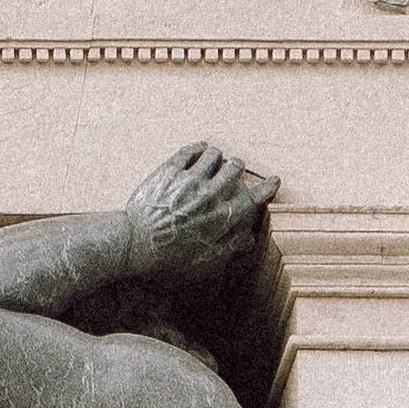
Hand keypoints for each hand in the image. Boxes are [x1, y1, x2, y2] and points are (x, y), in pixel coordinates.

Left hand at [122, 142, 278, 282]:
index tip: (274, 180)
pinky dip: (198, 148)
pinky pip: (190, 151)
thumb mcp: (202, 260)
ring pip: (214, 156)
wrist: (134, 243)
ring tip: (214, 159)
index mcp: (219, 218)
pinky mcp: (169, 171)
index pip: (251, 199)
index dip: (266, 189)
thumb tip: (249, 239)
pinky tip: (200, 148)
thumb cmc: (167, 256)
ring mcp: (188, 181)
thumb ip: (228, 247)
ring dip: (217, 157)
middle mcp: (208, 196)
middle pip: (234, 170)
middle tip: (234, 168)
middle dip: (237, 167)